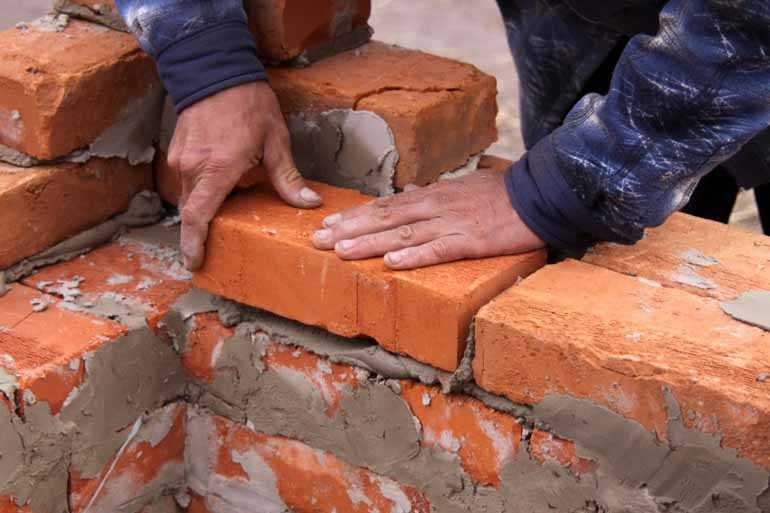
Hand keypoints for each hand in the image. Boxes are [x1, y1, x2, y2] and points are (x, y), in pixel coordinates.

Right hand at [169, 82, 321, 269]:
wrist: (217, 69)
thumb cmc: (248, 103)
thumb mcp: (276, 140)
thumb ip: (288, 177)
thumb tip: (308, 204)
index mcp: (217, 170)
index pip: (198, 217)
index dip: (194, 244)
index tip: (194, 263)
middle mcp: (193, 167)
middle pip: (194, 211)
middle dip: (204, 229)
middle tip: (219, 243)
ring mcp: (181, 158)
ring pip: (189, 195)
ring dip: (206, 205)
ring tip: (229, 205)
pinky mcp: (178, 150)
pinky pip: (187, 179)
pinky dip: (202, 188)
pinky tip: (223, 181)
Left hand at [312, 169, 544, 268]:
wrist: (538, 194)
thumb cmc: (500, 193)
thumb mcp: (462, 186)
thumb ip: (435, 192)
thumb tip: (412, 189)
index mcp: (431, 195)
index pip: (385, 205)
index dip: (354, 215)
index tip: (328, 222)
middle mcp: (434, 206)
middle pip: (384, 218)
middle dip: (349, 229)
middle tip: (317, 239)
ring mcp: (451, 223)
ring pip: (403, 233)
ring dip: (370, 242)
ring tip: (341, 251)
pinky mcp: (471, 241)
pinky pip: (439, 249)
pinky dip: (414, 256)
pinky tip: (392, 263)